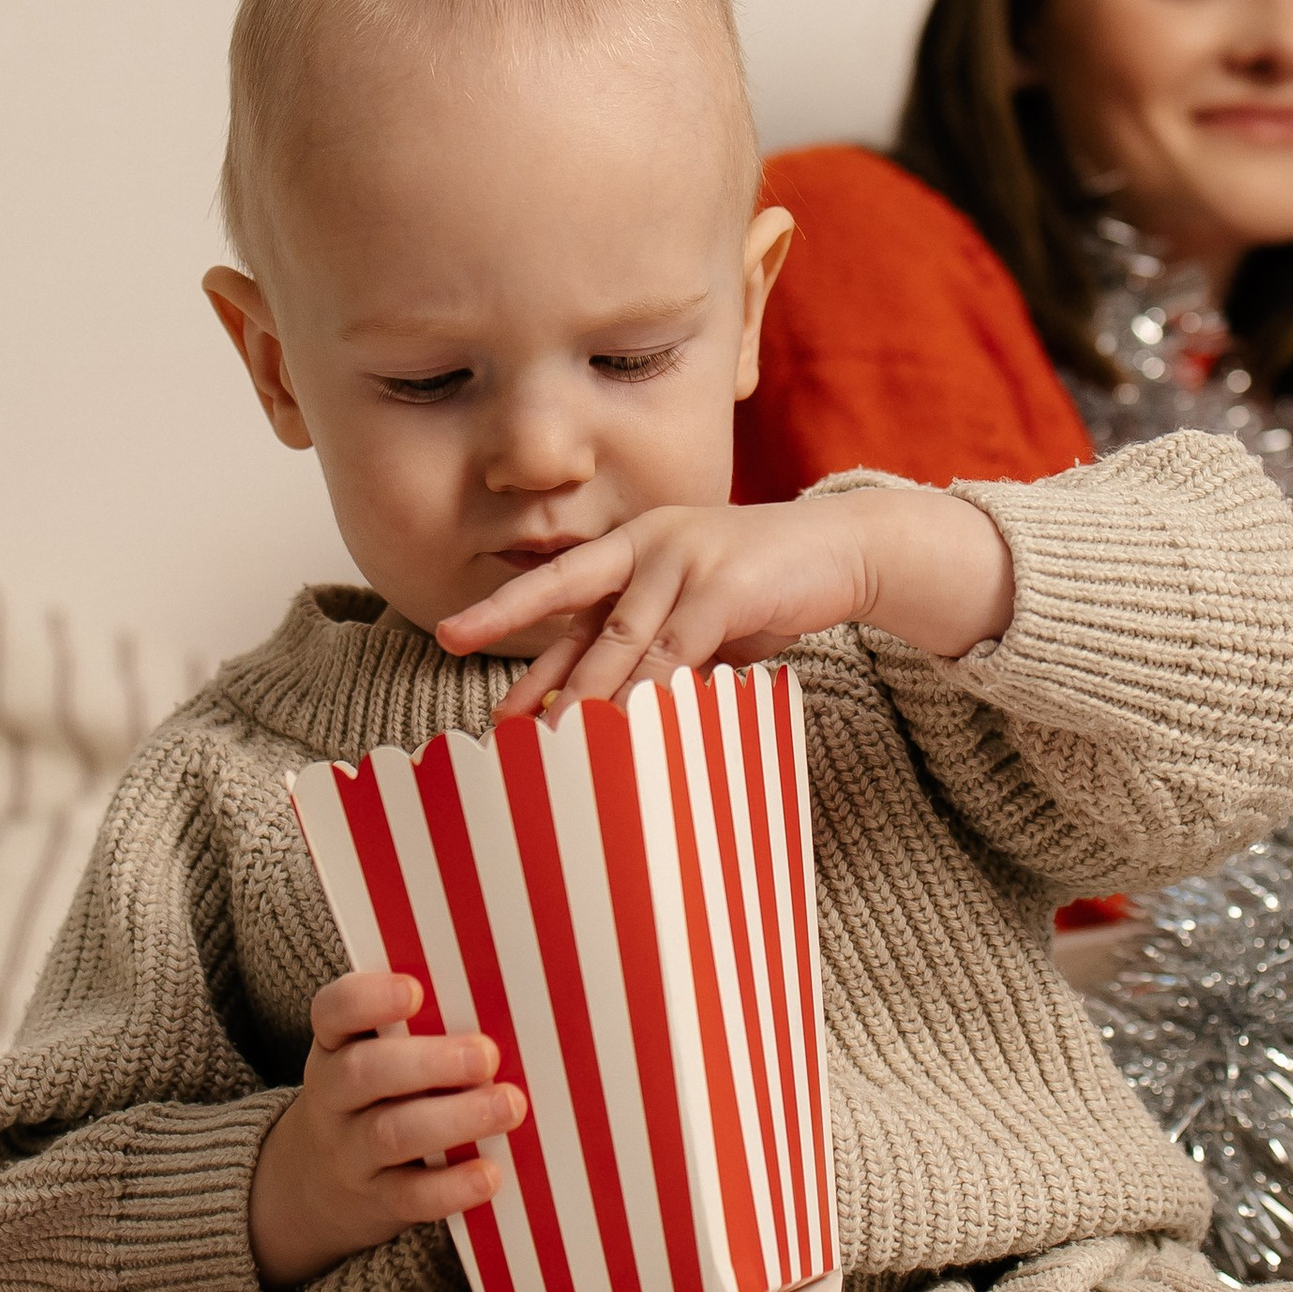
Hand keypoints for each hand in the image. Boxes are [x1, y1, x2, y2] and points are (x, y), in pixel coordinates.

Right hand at [247, 969, 526, 1291]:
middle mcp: (333, 1098)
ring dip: (453, 1119)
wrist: (314, 1188)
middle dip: (429, 1062)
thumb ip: (423, 1035)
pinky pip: (409, 1196)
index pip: (334, 1011)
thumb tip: (507, 1014)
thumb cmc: (373, 1101)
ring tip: (508, 1106)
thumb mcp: (374, 1059)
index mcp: (335, 1046)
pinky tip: (489, 1174)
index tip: (415, 991)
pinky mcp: (375, 1202)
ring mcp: (349, 1154)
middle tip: (487, 1055)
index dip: (369, 999)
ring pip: (389, 1134)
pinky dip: (451, 1187)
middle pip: (363, 1072)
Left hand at [437, 484, 1014, 719]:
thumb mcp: (696, 607)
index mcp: (633, 543)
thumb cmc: (765, 583)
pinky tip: (627, 730)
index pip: (558, 585)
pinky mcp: (722, 588)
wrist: (844, 547)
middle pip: (574, 614)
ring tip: (553, 748)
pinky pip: (673, 653)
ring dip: (586, 701)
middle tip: (495, 723)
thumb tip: (602, 702)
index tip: (449, 637)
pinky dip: (648, 696)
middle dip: (533, 673)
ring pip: (620, 644)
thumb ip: (652, 639)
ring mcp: (683, 560)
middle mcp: (647, 543)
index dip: (503, 612)